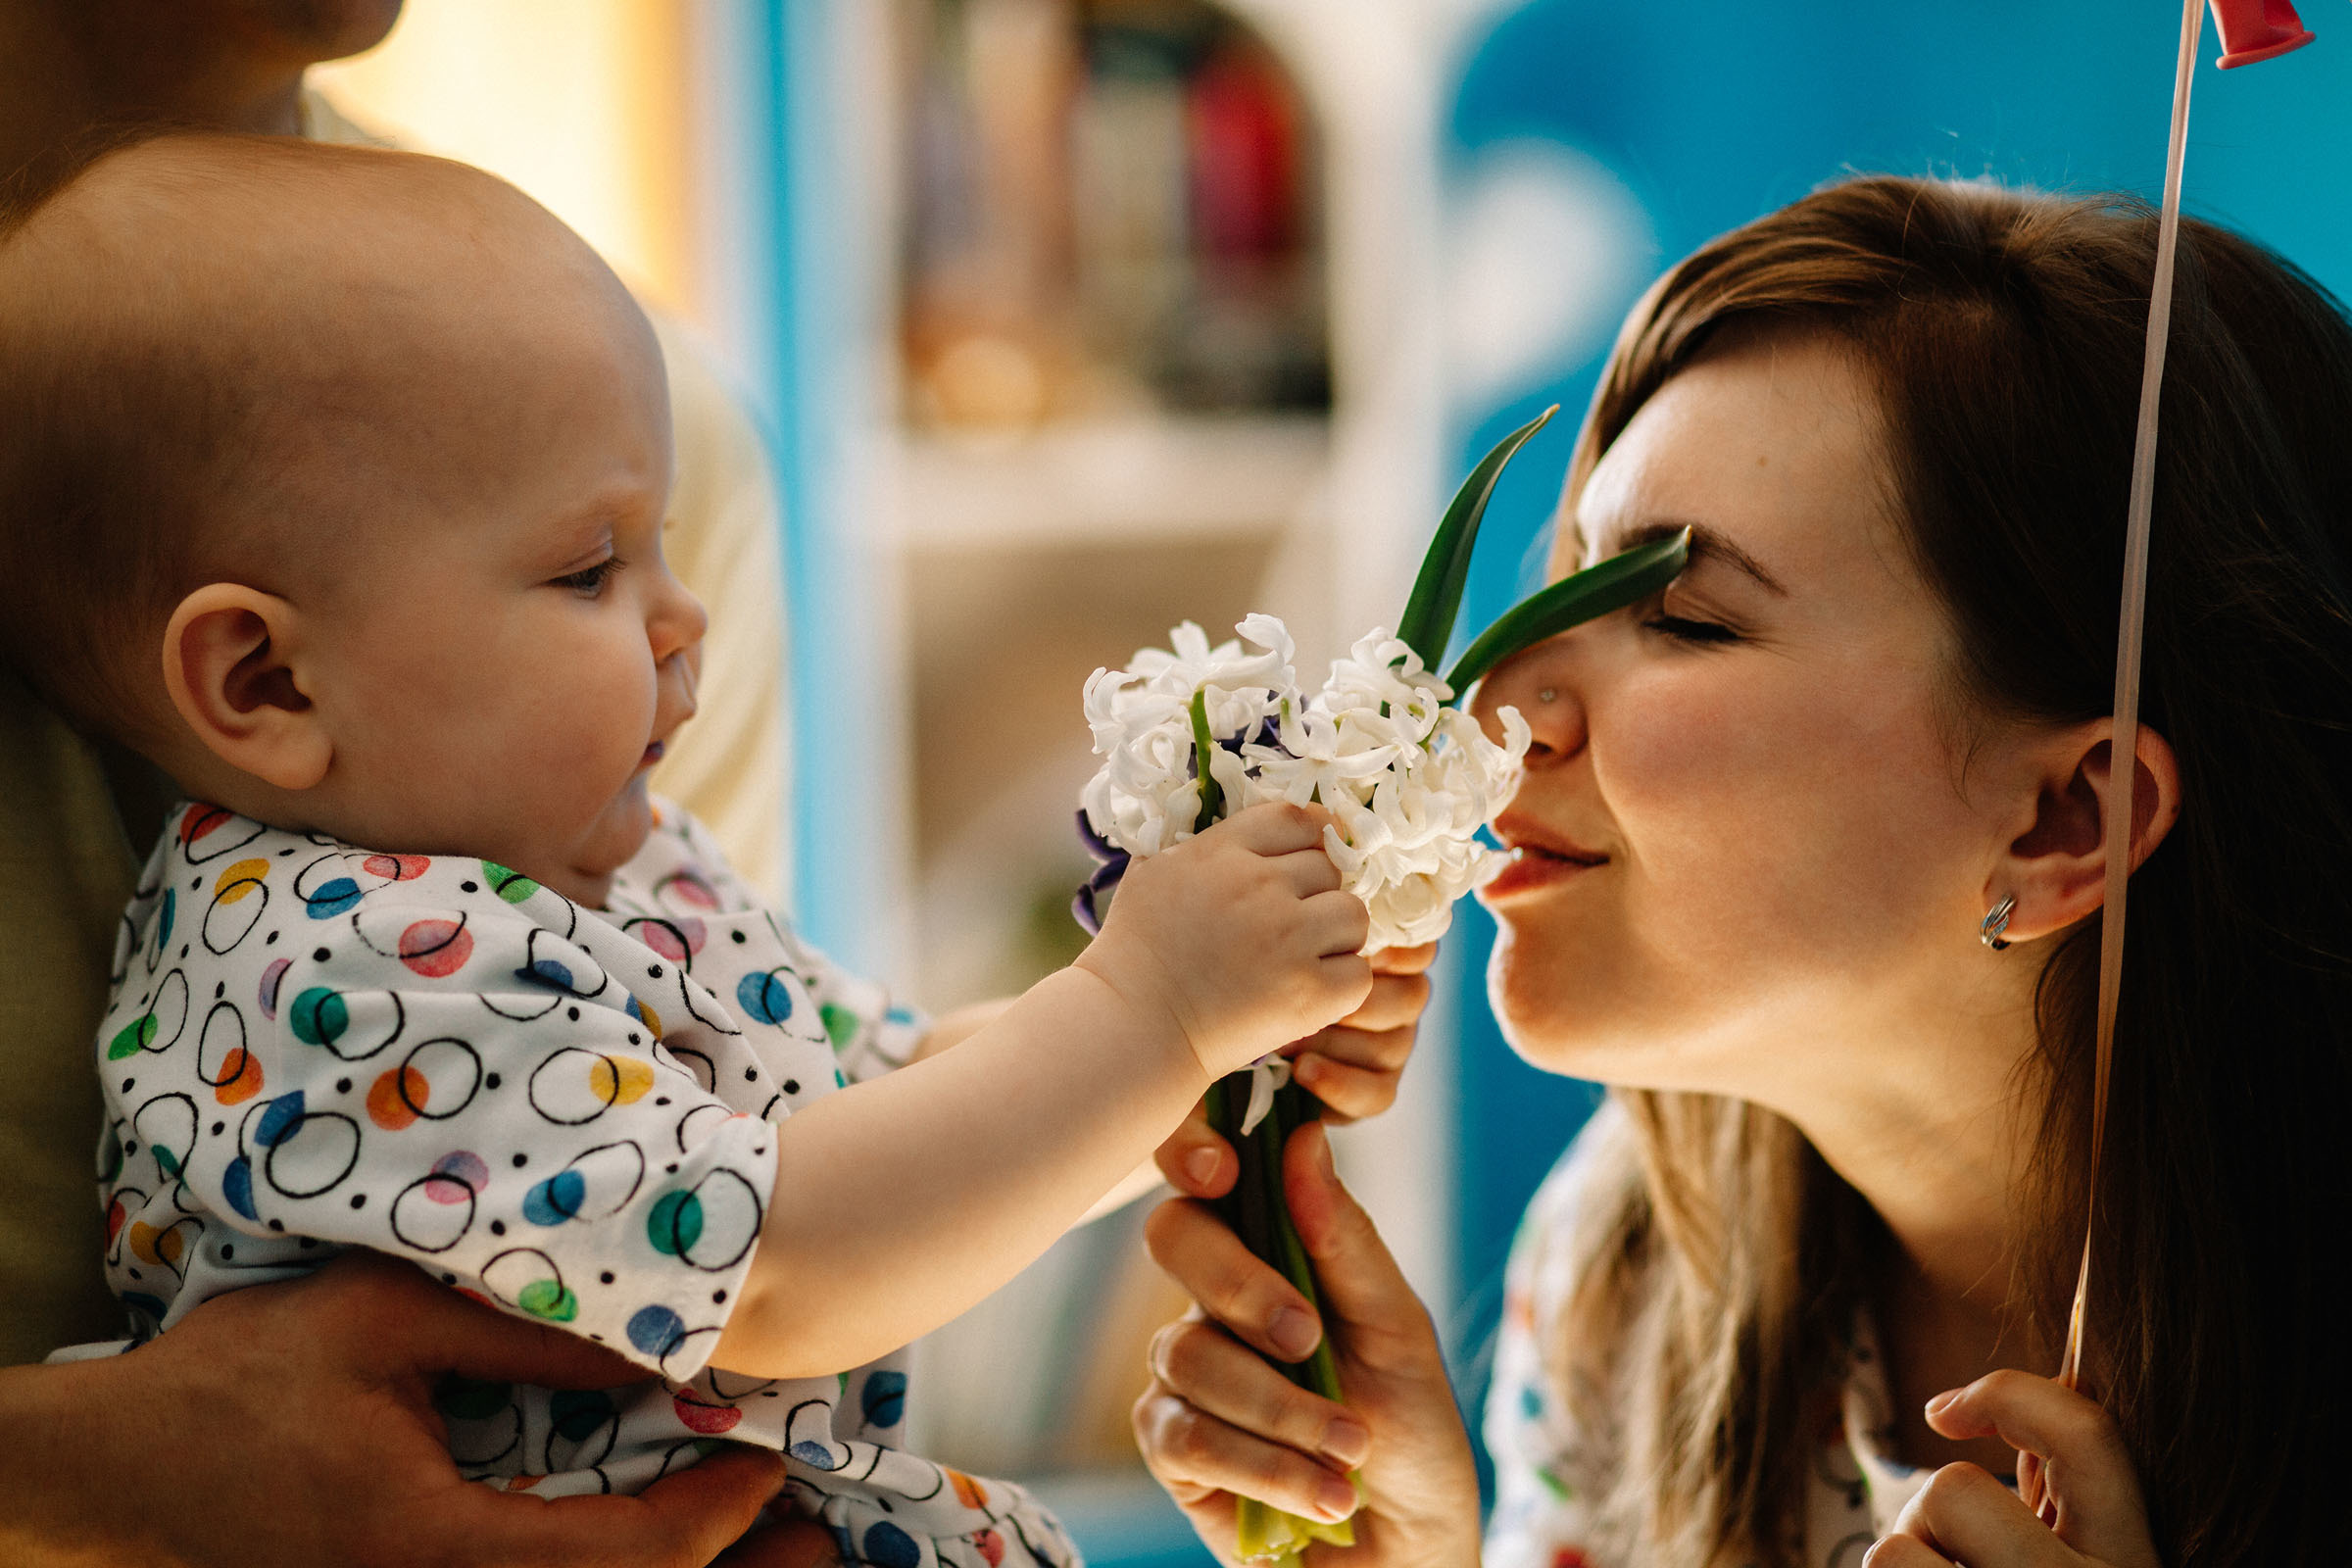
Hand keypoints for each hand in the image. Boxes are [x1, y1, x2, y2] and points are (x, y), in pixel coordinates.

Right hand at [0, 1250, 783, 1567]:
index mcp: (431, 1549)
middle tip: (817, 1531)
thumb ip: (525, 1331)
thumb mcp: (382, 1323)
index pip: (621, 1560)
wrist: (114, 1477)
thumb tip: (655, 1338)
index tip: (770, 1453)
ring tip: (778, 1549)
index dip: (714, 1513)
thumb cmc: (235, 1386)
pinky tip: (661, 1549)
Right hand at [1080, 801, 1372, 1079]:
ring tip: (1306, 958)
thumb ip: (1204, 849)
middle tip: (1291, 926)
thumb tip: (1249, 836)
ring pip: (1353, 914)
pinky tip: (1309, 992)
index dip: (1314, 835)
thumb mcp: (1153, 874)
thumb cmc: (1134, 956)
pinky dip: (1340, 984)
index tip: (1313, 855)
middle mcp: (1260, 886)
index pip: (1296, 819)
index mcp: (1222, 853)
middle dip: (1316, 894)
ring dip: (1337, 936)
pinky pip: (1359, 972)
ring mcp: (1288, 939)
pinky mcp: (1308, 992)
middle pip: (1329, 868)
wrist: (1131, 1028)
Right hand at [1133, 1121, 1481, 1566]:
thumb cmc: (1407, 1427)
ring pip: (1190, 1353)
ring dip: (1283, 1410)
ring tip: (1350, 1450)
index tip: (1225, 1170)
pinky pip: (1187, 1436)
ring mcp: (1184, 1372)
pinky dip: (1264, 1466)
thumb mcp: (1398, 1327)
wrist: (1406, 1543)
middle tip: (1308, 1337)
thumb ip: (1345, 1238)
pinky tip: (1323, 1493)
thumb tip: (1304, 1135)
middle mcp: (1214, 1299)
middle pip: (1175, 1239)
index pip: (1210, 1172)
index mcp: (1269, 1249)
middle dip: (1242, 1286)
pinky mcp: (1172, 1449)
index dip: (1197, 1151)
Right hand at [1153, 941, 1434, 1190]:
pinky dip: (1393, 954)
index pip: (1371, 1098)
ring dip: (1360, 999)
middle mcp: (1374, 1047)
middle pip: (1389, 1047)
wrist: (1212, 967)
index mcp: (1344, 1088)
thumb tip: (1211, 1176)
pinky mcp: (1399, 957)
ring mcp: (1390, 1002)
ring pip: (1403, 1006)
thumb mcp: (1188, 1098)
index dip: (1344, 1088)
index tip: (1301, 1073)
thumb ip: (1191, 1148)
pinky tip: (1352, 950)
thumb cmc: (1203, 1039)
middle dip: (1341, 1039)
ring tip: (1311, 983)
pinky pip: (1415, 958)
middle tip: (1293, 1022)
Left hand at [1865, 1371, 2161, 1567]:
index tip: (1943, 1411)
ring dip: (1904, 1556)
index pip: (2085, 1435)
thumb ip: (2051, 1486)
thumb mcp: (2077, 1549)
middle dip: (1932, 1511)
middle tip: (1948, 1548)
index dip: (2005, 1393)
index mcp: (2132, 1558)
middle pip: (1956, 1492)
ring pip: (1897, 1547)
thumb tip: (1965, 1404)